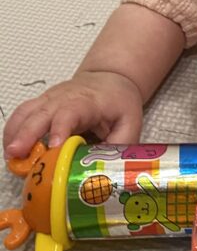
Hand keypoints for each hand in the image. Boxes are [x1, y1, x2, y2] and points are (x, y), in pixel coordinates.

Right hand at [3, 71, 143, 159]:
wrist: (110, 78)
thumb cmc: (119, 102)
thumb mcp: (130, 122)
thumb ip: (119, 146)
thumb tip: (105, 171)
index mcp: (89, 102)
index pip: (71, 112)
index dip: (60, 128)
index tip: (53, 147)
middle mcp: (64, 98)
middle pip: (42, 113)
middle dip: (27, 134)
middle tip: (16, 154)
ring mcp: (49, 99)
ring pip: (26, 113)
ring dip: (15, 134)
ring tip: (11, 157)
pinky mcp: (40, 104)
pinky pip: (21, 115)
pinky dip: (12, 131)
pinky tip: (11, 151)